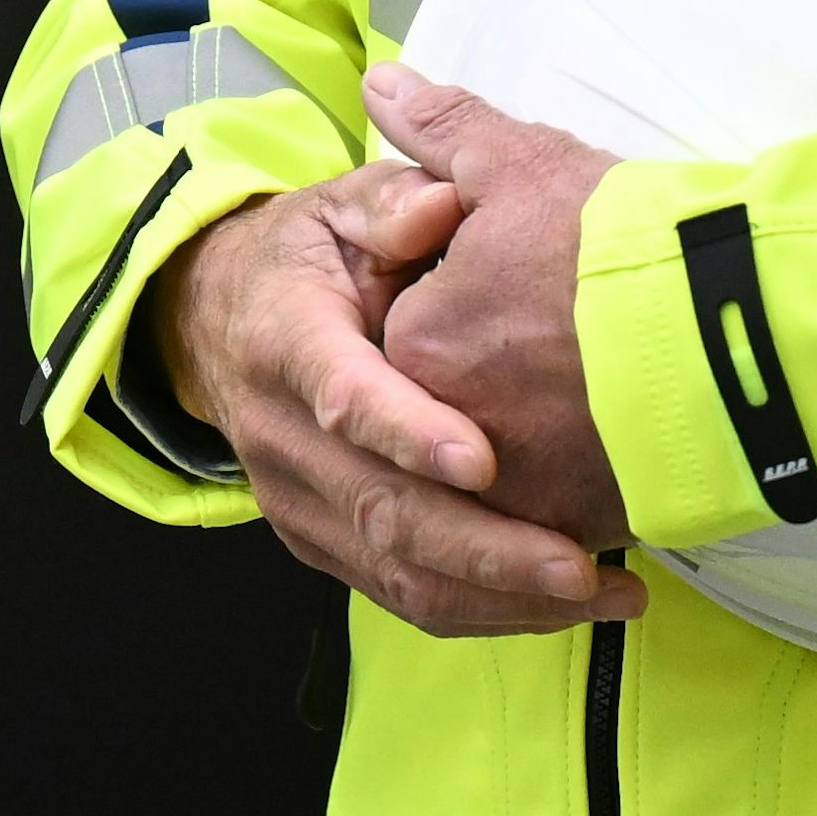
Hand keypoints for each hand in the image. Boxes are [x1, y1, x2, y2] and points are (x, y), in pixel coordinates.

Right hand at [158, 161, 632, 637]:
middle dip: (484, 548)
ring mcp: (297, 501)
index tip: (485, 461)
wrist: (218, 321)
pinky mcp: (320, 542)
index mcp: (284, 341)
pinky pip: (399, 596)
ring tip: (598, 592)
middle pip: (379, 511)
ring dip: (499, 596)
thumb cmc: (304, 260)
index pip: (343, 398)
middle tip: (578, 564)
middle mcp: (280, 435)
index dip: (410, 434)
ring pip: (394, 573)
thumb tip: (437, 210)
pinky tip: (561, 603)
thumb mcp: (338, 205)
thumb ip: (390, 204)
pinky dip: (483, 610)